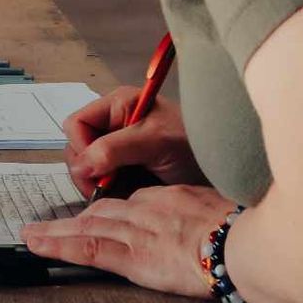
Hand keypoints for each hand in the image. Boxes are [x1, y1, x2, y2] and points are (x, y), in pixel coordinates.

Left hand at [23, 184, 237, 297]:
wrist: (250, 249)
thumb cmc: (251, 235)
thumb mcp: (227, 213)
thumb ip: (208, 216)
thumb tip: (213, 225)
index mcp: (172, 199)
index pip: (133, 203)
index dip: (112, 211)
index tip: (98, 217)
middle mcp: (148, 211)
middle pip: (103, 212)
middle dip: (76, 220)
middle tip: (48, 225)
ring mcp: (138, 233)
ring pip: (87, 228)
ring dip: (56, 232)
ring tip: (31, 235)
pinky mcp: (133, 257)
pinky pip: (88, 248)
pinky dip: (59, 246)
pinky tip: (37, 245)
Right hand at [63, 86, 207, 193]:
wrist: (226, 173)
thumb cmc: (195, 147)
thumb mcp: (155, 142)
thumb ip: (114, 148)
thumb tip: (79, 164)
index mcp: (118, 106)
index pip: (76, 124)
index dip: (81, 146)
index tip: (98, 170)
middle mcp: (113, 126)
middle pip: (77, 148)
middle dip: (88, 170)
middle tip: (107, 189)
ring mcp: (118, 151)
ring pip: (86, 169)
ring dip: (98, 184)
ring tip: (122, 193)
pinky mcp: (124, 173)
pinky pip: (101, 184)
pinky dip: (108, 194)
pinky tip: (126, 197)